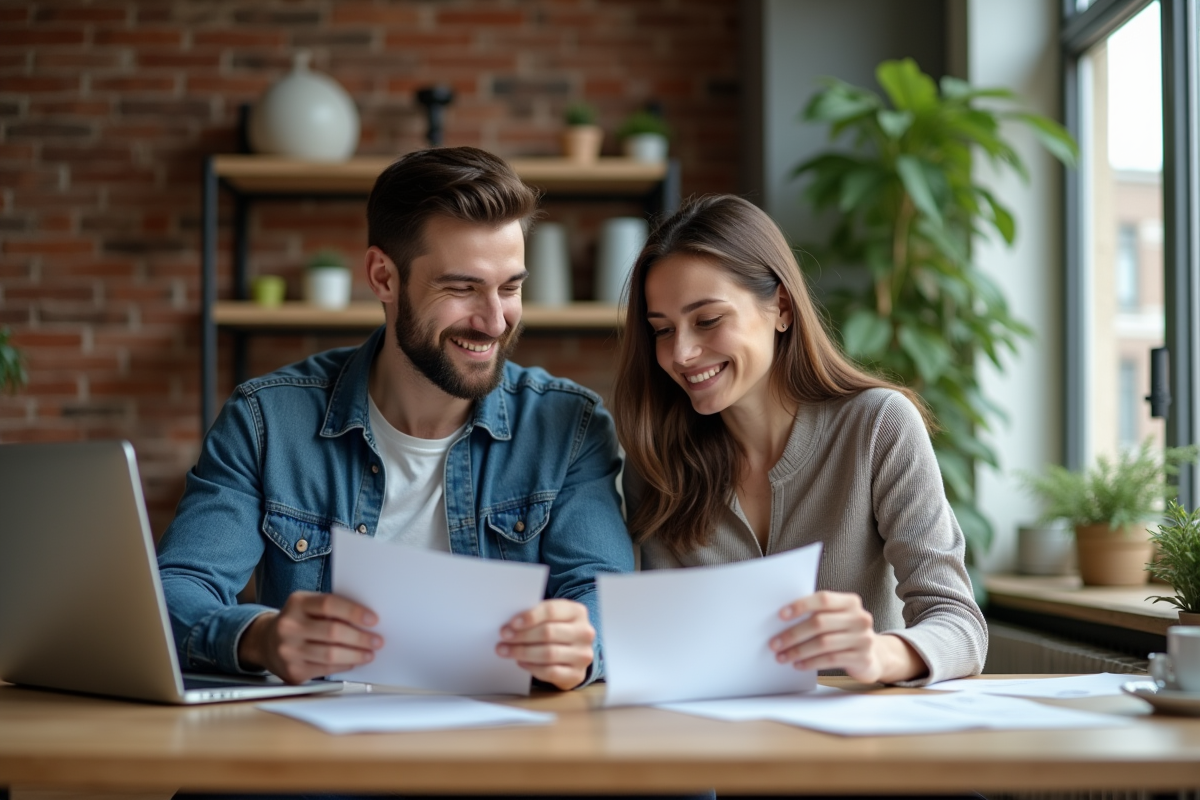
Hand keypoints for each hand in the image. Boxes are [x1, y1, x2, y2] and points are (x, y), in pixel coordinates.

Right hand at [237, 591, 382, 683]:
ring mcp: (289, 650)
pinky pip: (326, 669)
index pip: (329, 604)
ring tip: (369, 653)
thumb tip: (365, 620)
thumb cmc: (296, 620)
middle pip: (333, 631)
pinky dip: (344, 665)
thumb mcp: (307, 605)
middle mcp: (289, 626)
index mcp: (297, 603)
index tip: (373, 619)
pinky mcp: (293, 671)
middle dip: (360, 638)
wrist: (265, 642)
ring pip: (331, 654)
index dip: (354, 612)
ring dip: (356, 655)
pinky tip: (353, 661)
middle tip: (377, 640)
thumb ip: (331, 608)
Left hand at [496, 599, 594, 689]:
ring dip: (523, 652)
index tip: (512, 623)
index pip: (551, 611)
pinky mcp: (577, 674)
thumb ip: (537, 616)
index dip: (530, 617)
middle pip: (548, 633)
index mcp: (577, 612)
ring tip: (505, 650)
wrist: (575, 652)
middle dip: (522, 636)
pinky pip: (551, 672)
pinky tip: (521, 662)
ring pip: (548, 653)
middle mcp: (584, 633)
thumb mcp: (553, 617)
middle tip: (503, 637)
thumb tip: (510, 625)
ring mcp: (583, 655)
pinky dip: (532, 667)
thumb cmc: (557, 629)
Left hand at [770, 590, 926, 684]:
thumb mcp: (836, 618)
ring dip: (798, 651)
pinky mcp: (862, 657)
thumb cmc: (845, 632)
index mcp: (851, 602)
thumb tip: (781, 620)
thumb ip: (817, 613)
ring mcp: (863, 638)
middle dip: (793, 634)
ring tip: (782, 656)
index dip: (801, 606)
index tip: (781, 615)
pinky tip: (798, 664)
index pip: (823, 599)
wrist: (874, 654)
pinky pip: (830, 659)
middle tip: (775, 643)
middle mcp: (860, 618)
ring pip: (823, 643)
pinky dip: (811, 662)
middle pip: (819, 623)